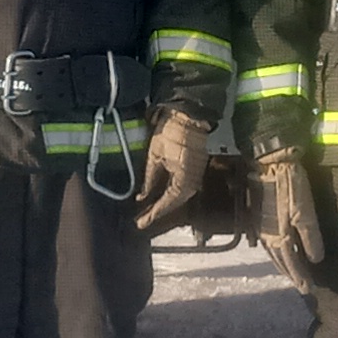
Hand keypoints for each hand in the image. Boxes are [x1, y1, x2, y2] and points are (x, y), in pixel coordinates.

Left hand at [132, 111, 212, 233]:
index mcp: (184, 180)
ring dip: (165, 204)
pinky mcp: (196, 170)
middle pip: (174, 203)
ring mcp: (196, 176)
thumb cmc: (172, 132)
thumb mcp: (155, 156)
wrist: (189, 115)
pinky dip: (171, 195)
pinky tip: (161, 197)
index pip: (167, 203)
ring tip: (150, 211)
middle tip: (143, 220)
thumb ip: (149, 180)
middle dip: (158, 211)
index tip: (141, 222)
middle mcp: (193, 182)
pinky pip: (183, 189)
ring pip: (179, 197)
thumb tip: (142, 196)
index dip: (153, 214)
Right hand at [249, 151, 324, 286]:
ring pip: (273, 253)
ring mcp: (262, 228)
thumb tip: (315, 260)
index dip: (301, 277)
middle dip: (292, 274)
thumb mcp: (305, 210)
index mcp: (280, 236)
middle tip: (301, 286)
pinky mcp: (259, 218)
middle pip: (281, 262)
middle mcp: (268, 236)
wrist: (268, 163)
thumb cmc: (290, 185)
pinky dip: (276, 253)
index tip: (309, 289)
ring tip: (291, 274)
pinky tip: (279, 251)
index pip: (292, 263)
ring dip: (283, 265)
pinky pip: (268, 243)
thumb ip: (310, 236)